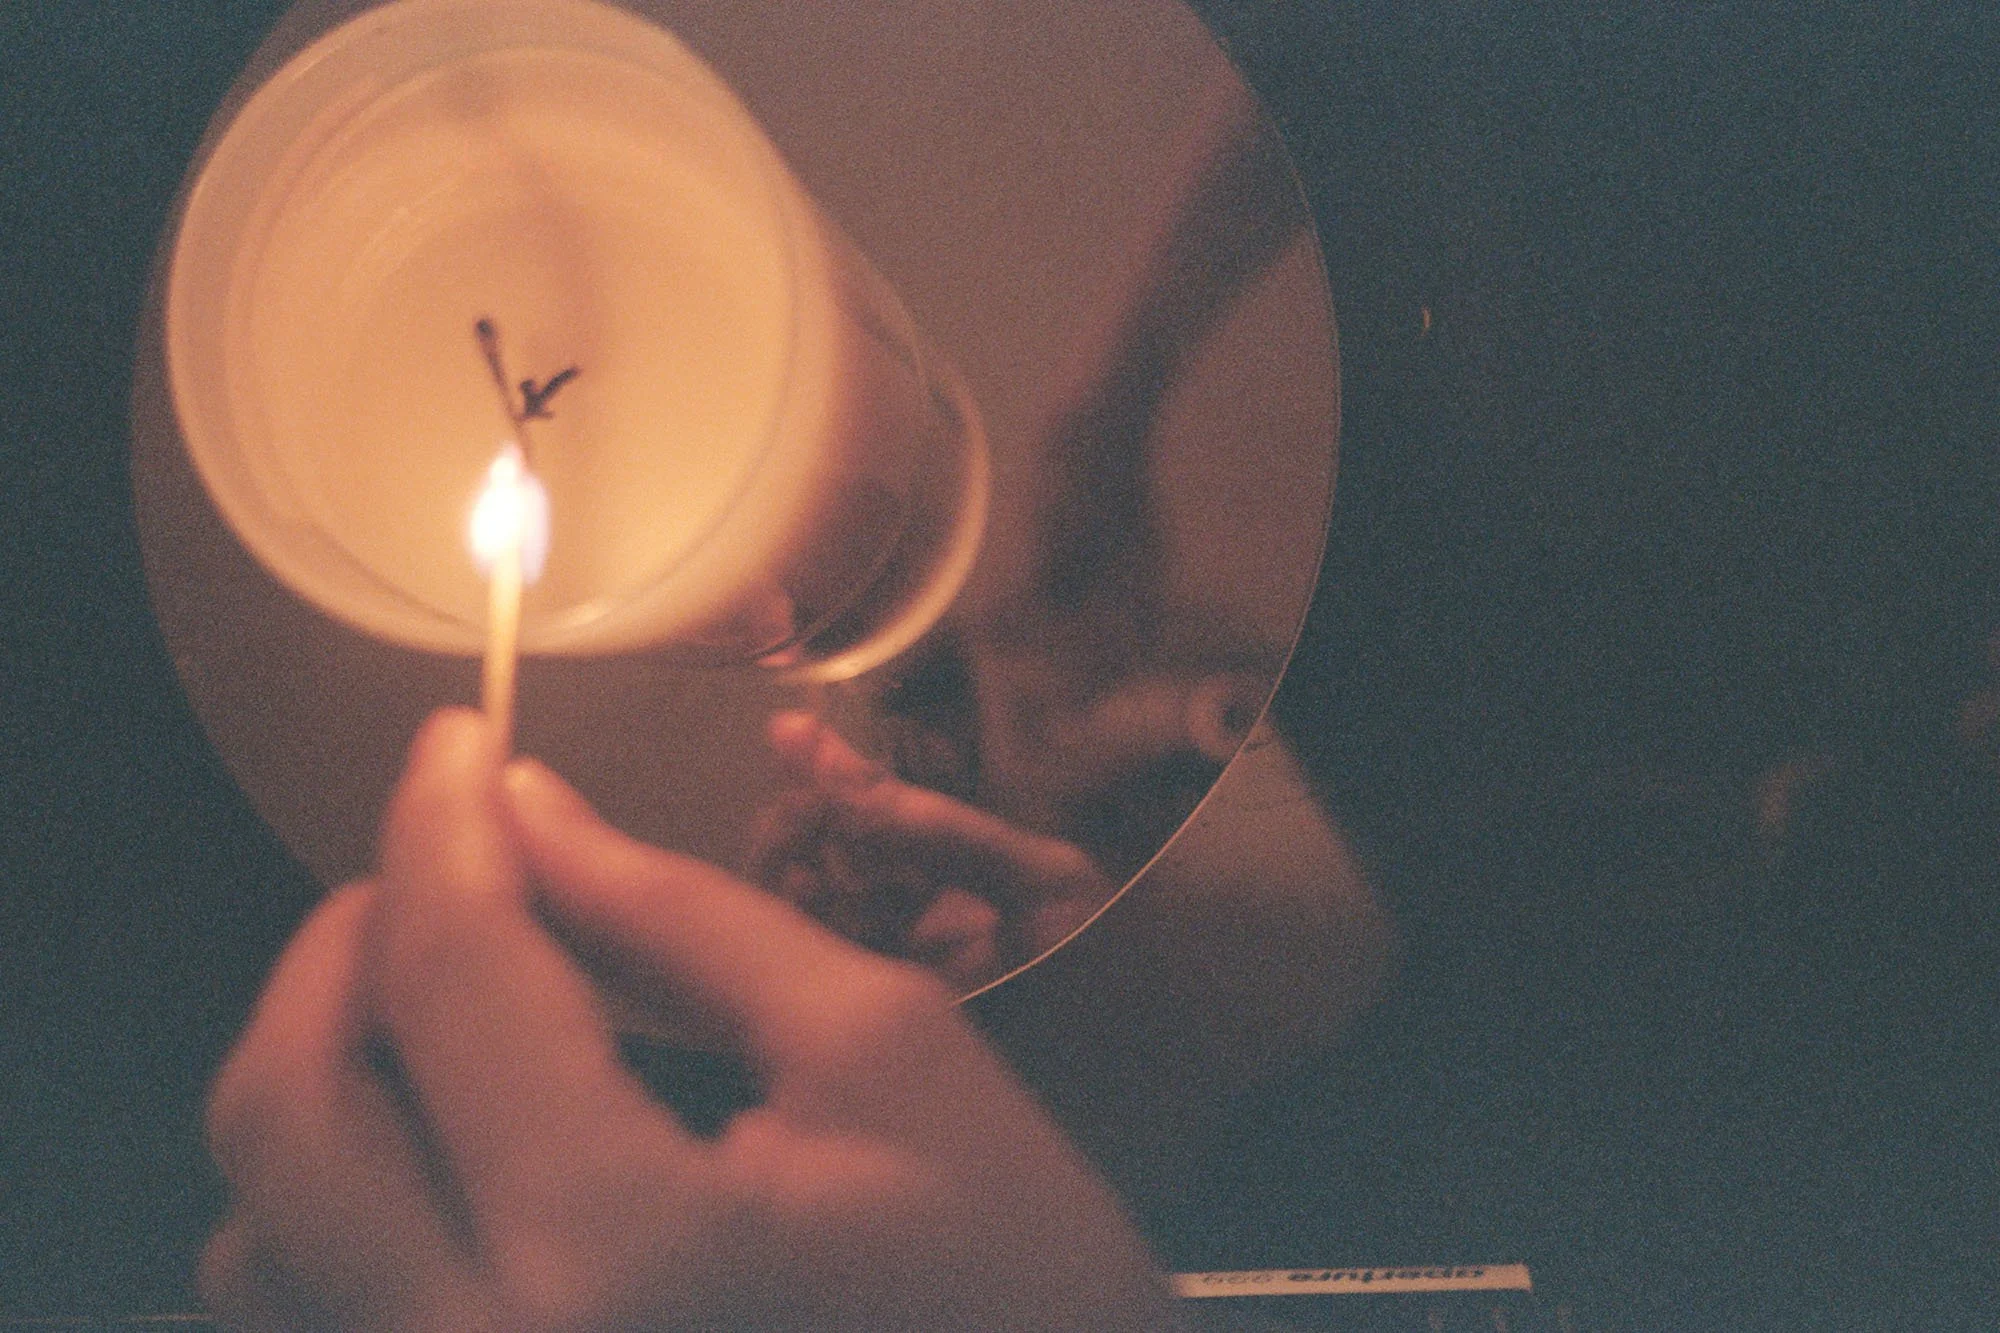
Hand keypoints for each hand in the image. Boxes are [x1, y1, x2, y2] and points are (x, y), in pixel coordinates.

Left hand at [201, 708, 1179, 1331]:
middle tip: (449, 857)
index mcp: (615, 1242)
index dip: (444, 827)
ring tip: (450, 991)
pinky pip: (304, 1309)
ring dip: (327, 1070)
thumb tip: (531, 807)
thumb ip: (681, 919)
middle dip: (351, 937)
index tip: (457, 744)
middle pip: (290, 1107)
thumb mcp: (878, 1049)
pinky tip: (443, 1133)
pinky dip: (331, 1198)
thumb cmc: (1012, 1266)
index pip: (459, 978)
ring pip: (256, 1230)